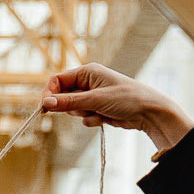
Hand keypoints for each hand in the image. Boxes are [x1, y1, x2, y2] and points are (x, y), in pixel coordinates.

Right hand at [42, 64, 193, 151]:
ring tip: (100, 112)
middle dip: (72, 107)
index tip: (45, 108)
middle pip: (63, 97)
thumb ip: (69, 102)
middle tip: (85, 108)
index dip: (49, 93)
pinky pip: (84, 118)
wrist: (148, 112)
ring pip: (73, 110)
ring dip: (84, 114)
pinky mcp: (97, 110)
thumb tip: (45, 103)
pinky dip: (92, 121)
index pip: (57, 80)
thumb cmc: (126, 98)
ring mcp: (92, 97)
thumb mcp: (95, 99)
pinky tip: (105, 119)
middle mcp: (87, 82)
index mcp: (86, 72)